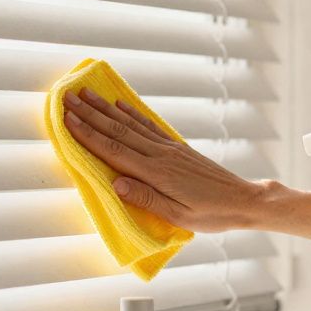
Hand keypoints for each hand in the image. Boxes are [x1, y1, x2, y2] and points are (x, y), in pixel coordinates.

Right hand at [62, 88, 265, 232]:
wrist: (243, 200)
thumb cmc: (212, 214)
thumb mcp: (179, 216)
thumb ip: (147, 199)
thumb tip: (116, 184)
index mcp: (157, 173)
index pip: (114, 150)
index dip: (89, 135)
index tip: (67, 120)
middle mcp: (161, 155)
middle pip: (118, 131)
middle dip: (90, 114)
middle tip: (67, 98)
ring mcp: (169, 148)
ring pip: (131, 124)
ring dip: (106, 109)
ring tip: (86, 94)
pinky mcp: (177, 147)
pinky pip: (149, 126)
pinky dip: (132, 113)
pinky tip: (120, 105)